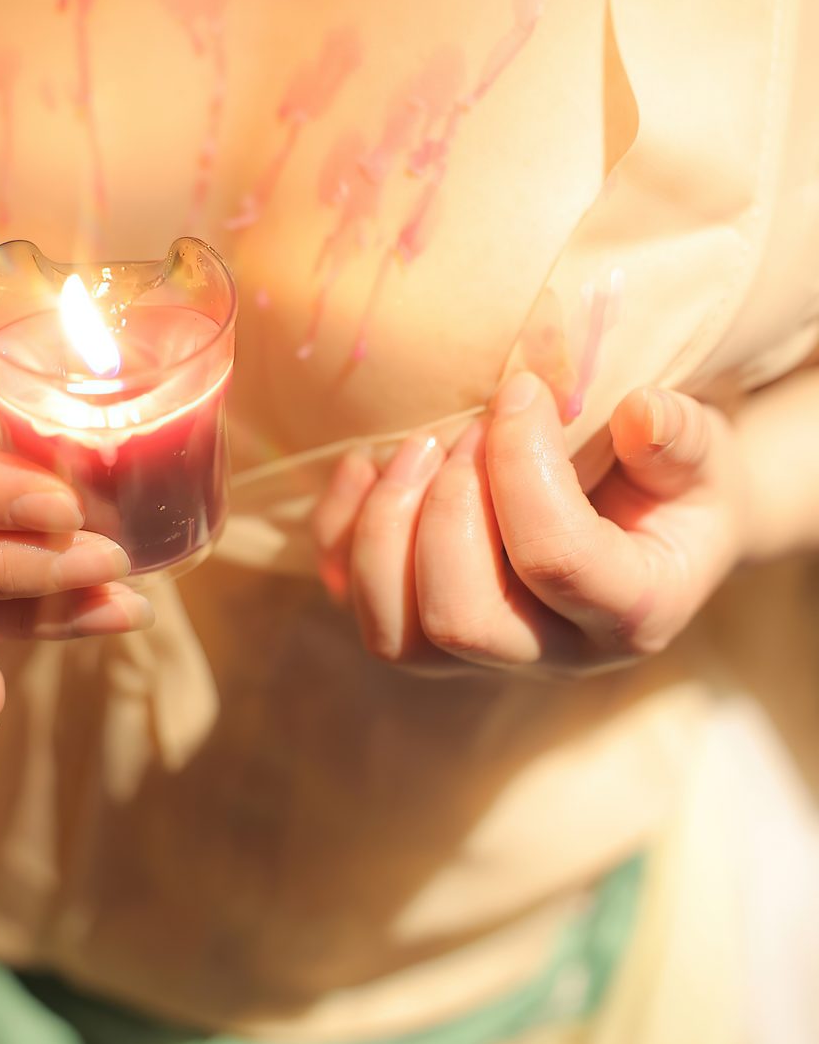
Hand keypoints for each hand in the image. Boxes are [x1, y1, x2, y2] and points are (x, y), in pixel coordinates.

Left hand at [312, 371, 750, 677]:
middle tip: (466, 426)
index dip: (522, 465)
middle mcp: (552, 653)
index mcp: (633, 612)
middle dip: (449, 504)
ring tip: (416, 445)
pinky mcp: (424, 630)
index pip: (557, 559)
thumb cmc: (679, 482)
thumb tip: (640, 412)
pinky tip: (367, 465)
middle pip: (461, 616)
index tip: (521, 390)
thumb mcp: (703, 455)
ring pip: (394, 634)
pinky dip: (340, 532)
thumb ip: (680, 437)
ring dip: (386, 526)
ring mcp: (481, 653)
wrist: (658, 523)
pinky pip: (354, 604)